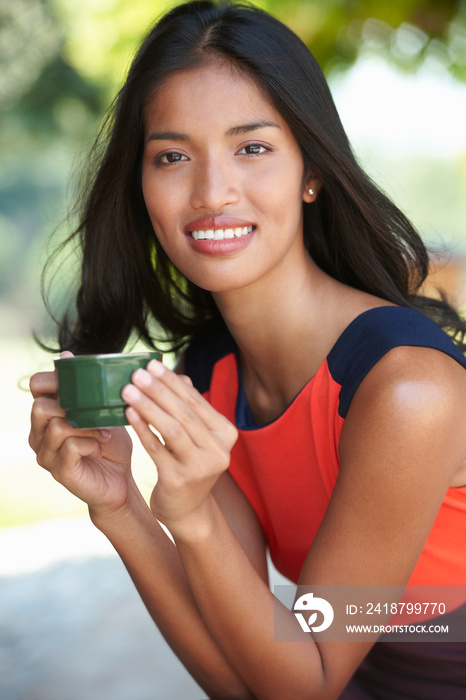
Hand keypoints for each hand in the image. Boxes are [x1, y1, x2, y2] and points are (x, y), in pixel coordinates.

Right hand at [29, 352, 132, 518]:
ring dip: (85, 425)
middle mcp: (39, 434)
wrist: (120, 480)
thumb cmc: (110, 443)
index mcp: (46, 414)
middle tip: (97, 412)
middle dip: (73, 405)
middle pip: (40, 406)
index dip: (57, 378)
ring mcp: (46, 454)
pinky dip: (89, 443)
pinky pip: (68, 447)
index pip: (36, 385)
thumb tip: (65, 354)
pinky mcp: (59, 471)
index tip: (84, 385)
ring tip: (103, 432)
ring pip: (55, 426)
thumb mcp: (101, 410)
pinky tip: (100, 446)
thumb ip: (85, 388)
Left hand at [121, 359, 237, 534]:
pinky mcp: (179, 480)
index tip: (151, 364)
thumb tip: (179, 375)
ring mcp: (201, 467)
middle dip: (158, 390)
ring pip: (172, 429)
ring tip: (127, 390)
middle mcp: (219, 450)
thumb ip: (188, 408)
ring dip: (148, 406)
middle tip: (136, 373)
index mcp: (225, 434)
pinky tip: (128, 414)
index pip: (196, 401)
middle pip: (184, 413)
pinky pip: (157, 449)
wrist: (187, 511)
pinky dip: (143, 429)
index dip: (172, 381)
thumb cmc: (188, 465)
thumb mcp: (194, 437)